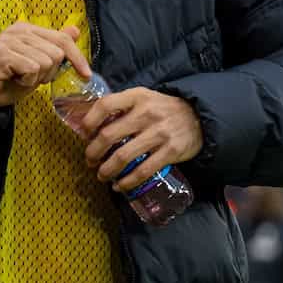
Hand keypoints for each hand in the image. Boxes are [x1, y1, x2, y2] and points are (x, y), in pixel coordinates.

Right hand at [0, 22, 90, 106]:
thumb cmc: (7, 78)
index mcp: (28, 29)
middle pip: (57, 54)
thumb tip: (75, 30)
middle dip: (49, 73)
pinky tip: (14, 80)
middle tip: (31, 77)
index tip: (86, 74)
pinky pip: (32, 69)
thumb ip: (54, 47)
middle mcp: (19, 31)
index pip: (62, 39)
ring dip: (37, 79)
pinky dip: (26, 82)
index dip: (77, 58)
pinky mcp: (4, 54)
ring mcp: (11, 41)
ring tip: (20, 78)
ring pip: (46, 62)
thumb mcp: (36, 64)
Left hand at [77, 88, 202, 192]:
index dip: (89, 121)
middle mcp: (147, 113)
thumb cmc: (163, 108)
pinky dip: (127, 181)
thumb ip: (122, 106)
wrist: (199, 117)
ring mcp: (159, 133)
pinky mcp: (171, 151)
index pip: (105, 105)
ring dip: (107, 170)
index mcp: (137, 96)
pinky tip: (120, 185)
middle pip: (109, 134)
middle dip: (93, 152)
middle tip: (89, 160)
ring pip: (123, 156)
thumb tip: (92, 123)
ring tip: (101, 175)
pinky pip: (143, 171)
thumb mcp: (144, 98)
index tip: (83, 134)